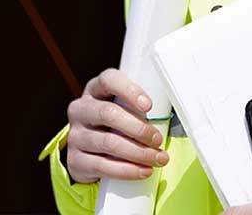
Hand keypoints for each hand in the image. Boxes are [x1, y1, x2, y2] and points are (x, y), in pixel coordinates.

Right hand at [62, 68, 167, 183]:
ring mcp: (75, 135)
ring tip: (157, 158)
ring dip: (138, 152)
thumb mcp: (124, 110)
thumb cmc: (116, 126)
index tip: (149, 106)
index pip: (109, 80)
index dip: (129, 90)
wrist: (90, 154)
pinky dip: (127, 170)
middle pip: (108, 114)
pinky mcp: (75, 160)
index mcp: (95, 90)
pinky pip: (102, 166)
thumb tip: (177, 109)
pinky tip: (143, 171)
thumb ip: (140, 106)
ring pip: (108, 142)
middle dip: (139, 128)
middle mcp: (81, 109)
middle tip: (158, 140)